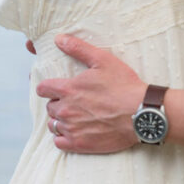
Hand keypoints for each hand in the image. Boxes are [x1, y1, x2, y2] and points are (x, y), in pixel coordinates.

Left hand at [35, 35, 144, 152]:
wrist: (141, 113)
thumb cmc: (123, 85)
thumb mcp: (102, 59)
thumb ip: (78, 48)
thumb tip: (58, 38)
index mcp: (69, 89)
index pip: (42, 89)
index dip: (47, 87)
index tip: (55, 88)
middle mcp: (66, 110)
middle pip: (49, 107)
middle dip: (57, 103)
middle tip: (72, 101)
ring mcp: (72, 129)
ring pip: (53, 125)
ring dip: (60, 120)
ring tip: (73, 116)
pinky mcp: (80, 145)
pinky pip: (59, 143)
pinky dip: (63, 138)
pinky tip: (73, 131)